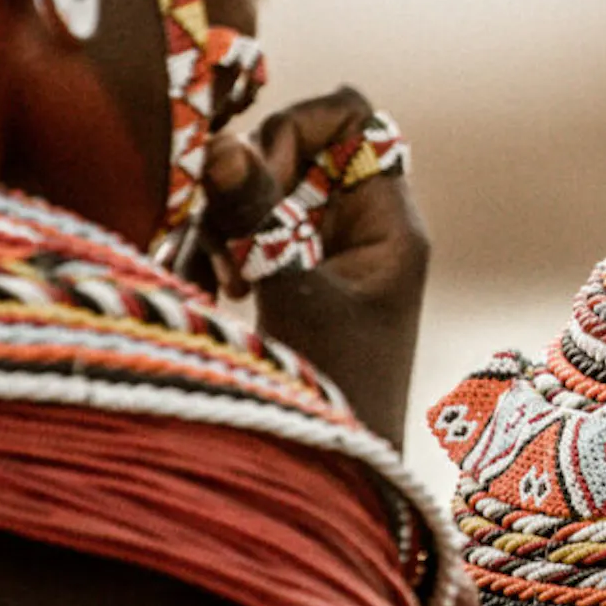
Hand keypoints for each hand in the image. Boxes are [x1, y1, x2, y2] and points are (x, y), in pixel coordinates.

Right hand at [199, 85, 428, 439]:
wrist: (337, 489)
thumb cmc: (331, 398)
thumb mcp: (291, 297)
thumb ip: (255, 215)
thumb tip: (221, 141)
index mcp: (390, 223)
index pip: (354, 117)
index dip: (298, 129)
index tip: (258, 180)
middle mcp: (365, 228)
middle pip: (301, 149)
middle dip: (248, 181)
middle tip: (227, 243)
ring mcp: (330, 255)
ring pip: (268, 192)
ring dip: (225, 223)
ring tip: (216, 280)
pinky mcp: (297, 283)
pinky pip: (255, 235)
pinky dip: (224, 251)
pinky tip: (215, 291)